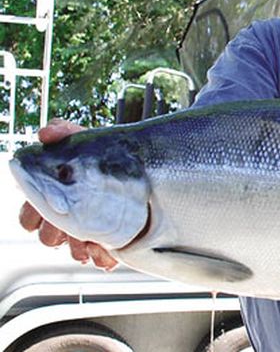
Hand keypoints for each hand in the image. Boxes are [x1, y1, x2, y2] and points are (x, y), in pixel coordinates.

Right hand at [18, 119, 117, 269]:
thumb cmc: (101, 153)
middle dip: (58, 235)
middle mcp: (64, 216)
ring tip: (96, 241)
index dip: (35, 216)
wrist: (140, 164)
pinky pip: (99, 257)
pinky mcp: (107, 239)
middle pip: (47, 238)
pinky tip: (110, 254)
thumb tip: (45, 133)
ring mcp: (85, 229)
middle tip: (75, 226)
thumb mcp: (83, 139)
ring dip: (81, 248)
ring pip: (72, 250)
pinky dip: (103, 257)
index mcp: (52, 196)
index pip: (29, 217)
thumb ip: (62, 132)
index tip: (51, 209)